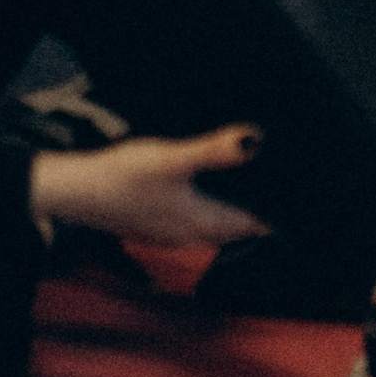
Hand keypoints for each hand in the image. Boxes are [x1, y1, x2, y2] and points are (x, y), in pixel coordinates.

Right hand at [28, 123, 269, 248]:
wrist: (75, 192)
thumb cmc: (122, 177)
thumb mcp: (171, 158)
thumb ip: (214, 151)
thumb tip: (256, 142)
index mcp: (202, 222)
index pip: (253, 225)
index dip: (277, 214)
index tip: (300, 201)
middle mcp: (190, 234)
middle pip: (237, 228)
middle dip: (259, 211)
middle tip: (282, 190)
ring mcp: (170, 233)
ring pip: (215, 226)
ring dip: (233, 211)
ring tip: (252, 189)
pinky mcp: (154, 225)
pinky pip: (193, 222)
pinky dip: (208, 210)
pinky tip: (206, 191)